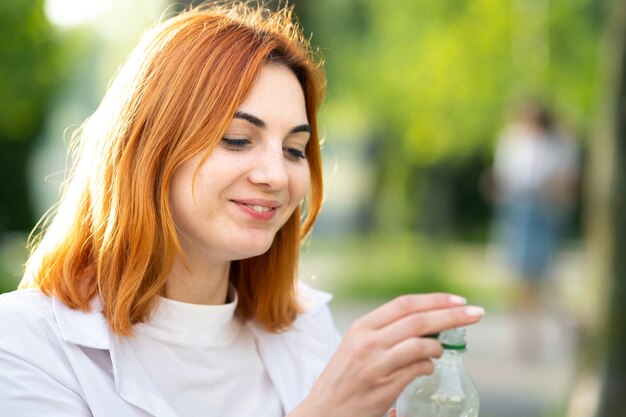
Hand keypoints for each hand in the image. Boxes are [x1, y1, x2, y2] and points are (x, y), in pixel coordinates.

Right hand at [290, 293, 483, 416]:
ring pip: (421, 344)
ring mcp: (376, 364)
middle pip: (418, 320)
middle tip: (476, 314)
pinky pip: (418, 369)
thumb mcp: (356, 345)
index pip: (404, 304)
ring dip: (439, 346)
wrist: (324, 410)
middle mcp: (368, 341)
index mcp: (362, 326)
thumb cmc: (344, 377)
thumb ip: (385, 332)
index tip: (459, 300)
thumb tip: (426, 324)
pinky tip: (427, 368)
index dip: (434, 300)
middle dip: (452, 316)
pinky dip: (429, 366)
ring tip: (441, 350)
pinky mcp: (384, 386)